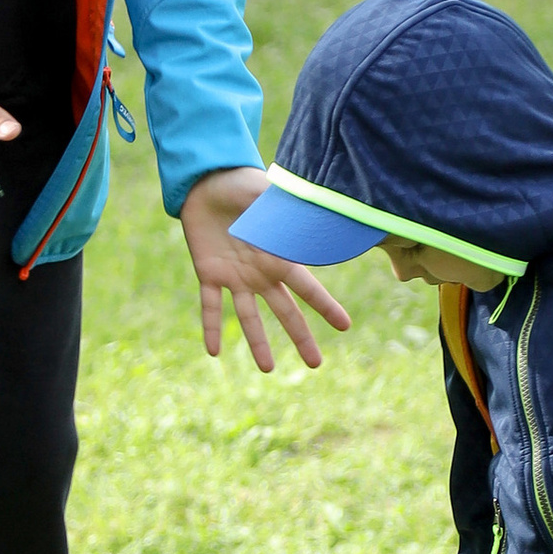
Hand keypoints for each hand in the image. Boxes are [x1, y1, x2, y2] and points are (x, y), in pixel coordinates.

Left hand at [178, 164, 351, 372]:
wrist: (207, 183)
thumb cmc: (242, 184)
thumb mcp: (266, 195)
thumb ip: (284, 208)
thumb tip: (314, 206)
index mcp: (278, 255)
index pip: (307, 286)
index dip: (325, 307)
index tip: (345, 326)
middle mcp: (261, 272)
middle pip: (285, 310)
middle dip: (300, 336)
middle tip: (316, 364)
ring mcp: (236, 276)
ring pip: (250, 316)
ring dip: (258, 342)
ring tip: (267, 369)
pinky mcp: (209, 273)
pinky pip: (211, 305)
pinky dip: (211, 327)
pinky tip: (213, 351)